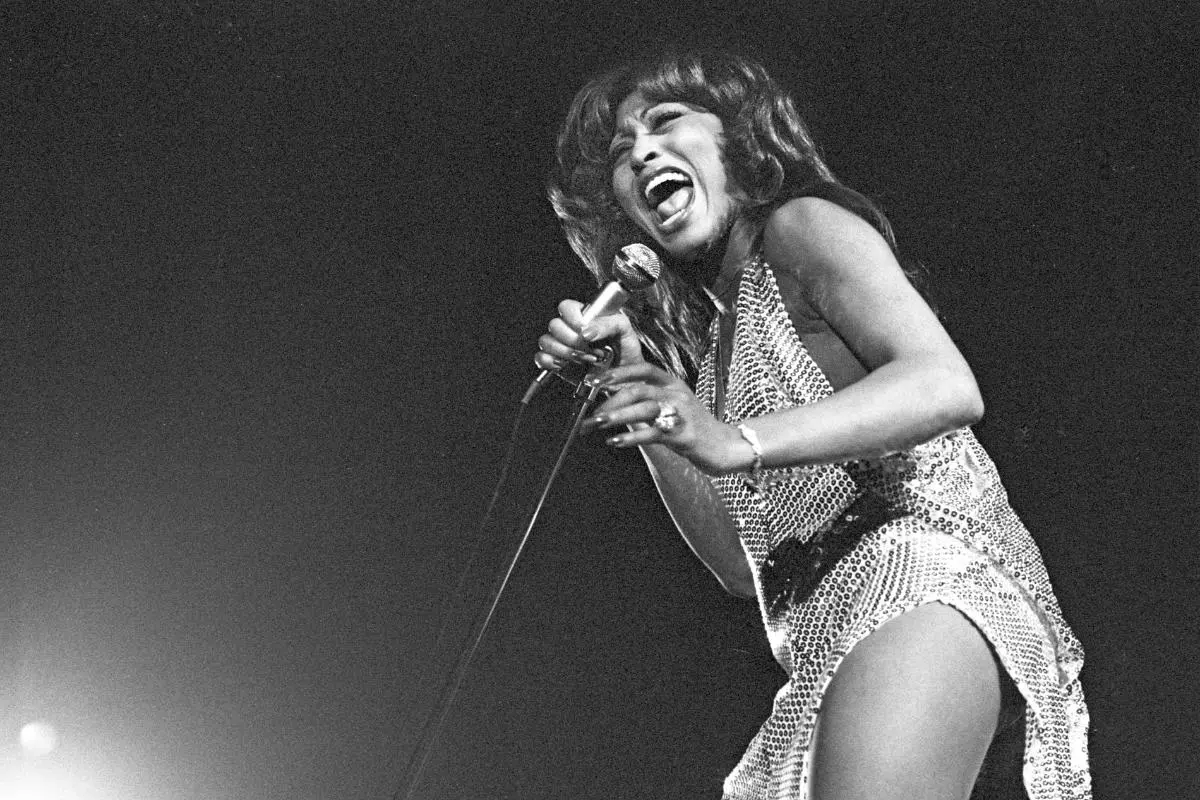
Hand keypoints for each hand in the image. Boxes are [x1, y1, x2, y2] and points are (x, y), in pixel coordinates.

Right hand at [533, 299, 645, 372]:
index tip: (586, 331)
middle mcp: (571, 329)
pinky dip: (550, 362)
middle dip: (573, 340)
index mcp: (584, 316)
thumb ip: (608, 323)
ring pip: (546, 341)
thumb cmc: (626, 350)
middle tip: (590, 350)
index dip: (573, 318)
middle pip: (555, 325)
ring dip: (566, 352)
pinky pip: (541, 358)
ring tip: (585, 360)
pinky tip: (565, 364)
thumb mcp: (624, 329)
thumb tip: (587, 331)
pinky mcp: (556, 364)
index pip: (566, 307)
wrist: (627, 377)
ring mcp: (562, 346)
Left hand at [582, 362, 751, 474]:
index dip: (617, 373)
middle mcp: (676, 394)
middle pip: (638, 389)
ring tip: (597, 424)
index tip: (593, 380)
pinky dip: (631, 436)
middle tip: (592, 413)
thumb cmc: (692, 427)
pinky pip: (652, 433)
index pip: (642, 370)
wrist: (724, 446)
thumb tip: (612, 400)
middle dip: (611, 400)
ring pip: (644, 409)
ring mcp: (681, 413)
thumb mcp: (672, 406)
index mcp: (672, 383)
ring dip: (617, 416)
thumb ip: (647, 401)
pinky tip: (615, 441)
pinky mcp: (683, 434)